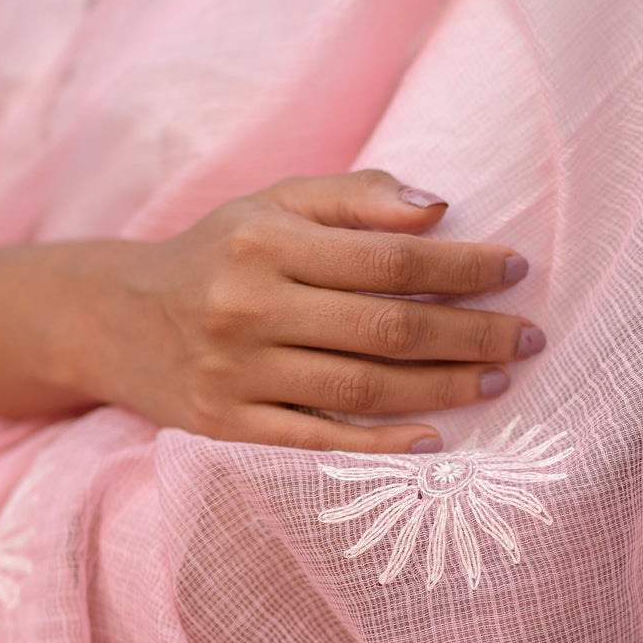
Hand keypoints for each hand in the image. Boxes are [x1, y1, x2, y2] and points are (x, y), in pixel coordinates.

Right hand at [82, 169, 543, 452]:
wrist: (111, 319)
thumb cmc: (217, 253)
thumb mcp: (273, 204)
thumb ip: (356, 197)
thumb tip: (439, 209)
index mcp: (264, 241)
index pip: (388, 258)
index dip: (461, 268)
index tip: (517, 270)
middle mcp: (247, 306)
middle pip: (385, 327)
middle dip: (472, 334)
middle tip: (531, 337)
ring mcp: (234, 373)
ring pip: (362, 388)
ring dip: (444, 388)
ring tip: (499, 380)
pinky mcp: (224, 428)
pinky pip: (319, 442)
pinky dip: (382, 445)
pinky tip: (435, 440)